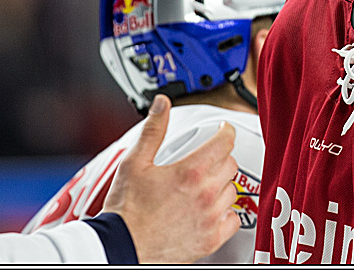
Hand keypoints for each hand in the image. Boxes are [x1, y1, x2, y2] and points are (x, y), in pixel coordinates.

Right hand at [102, 94, 239, 262]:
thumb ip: (153, 130)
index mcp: (190, 171)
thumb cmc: (126, 210)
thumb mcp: (134, 163)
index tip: (222, 131)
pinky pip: (233, 219)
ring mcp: (211, 217)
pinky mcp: (212, 238)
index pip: (225, 140)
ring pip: (232, 190)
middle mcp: (206, 193)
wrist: (121, 248)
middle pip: (230, 164)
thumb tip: (162, 104)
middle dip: (219, 158)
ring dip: (220, 186)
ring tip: (201, 188)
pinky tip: (209, 210)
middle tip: (204, 162)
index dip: (225, 131)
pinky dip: (225, 213)